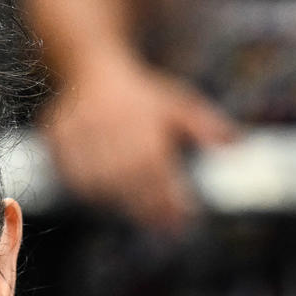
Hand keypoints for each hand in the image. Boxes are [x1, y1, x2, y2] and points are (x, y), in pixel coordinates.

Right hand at [40, 58, 237, 233]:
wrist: (94, 68)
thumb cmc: (142, 94)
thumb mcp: (179, 103)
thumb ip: (206, 126)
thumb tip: (236, 144)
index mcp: (142, 120)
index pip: (156, 172)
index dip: (169, 201)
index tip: (182, 221)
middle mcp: (111, 127)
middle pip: (129, 182)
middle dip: (148, 209)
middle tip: (165, 227)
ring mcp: (81, 133)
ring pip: (99, 184)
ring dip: (119, 204)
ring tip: (138, 216)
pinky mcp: (58, 138)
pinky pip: (72, 176)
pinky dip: (88, 192)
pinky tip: (106, 199)